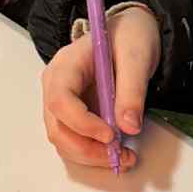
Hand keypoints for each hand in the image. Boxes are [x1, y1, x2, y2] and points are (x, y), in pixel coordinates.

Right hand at [41, 4, 161, 171]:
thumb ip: (132, 91)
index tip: (111, 134)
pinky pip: (74, 140)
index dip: (82, 123)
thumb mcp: (137, 57)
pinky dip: (93, 152)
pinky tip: (116, 152)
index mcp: (66, 64)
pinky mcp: (71, 114)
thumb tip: (129, 127)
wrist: (129, 34)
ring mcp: (61, 101)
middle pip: (57, 126)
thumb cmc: (128, 37)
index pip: (60, 99)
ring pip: (63, 139)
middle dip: (87, 148)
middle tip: (119, 155)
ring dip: (90, 155)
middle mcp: (56, 85)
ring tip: (123, 157)